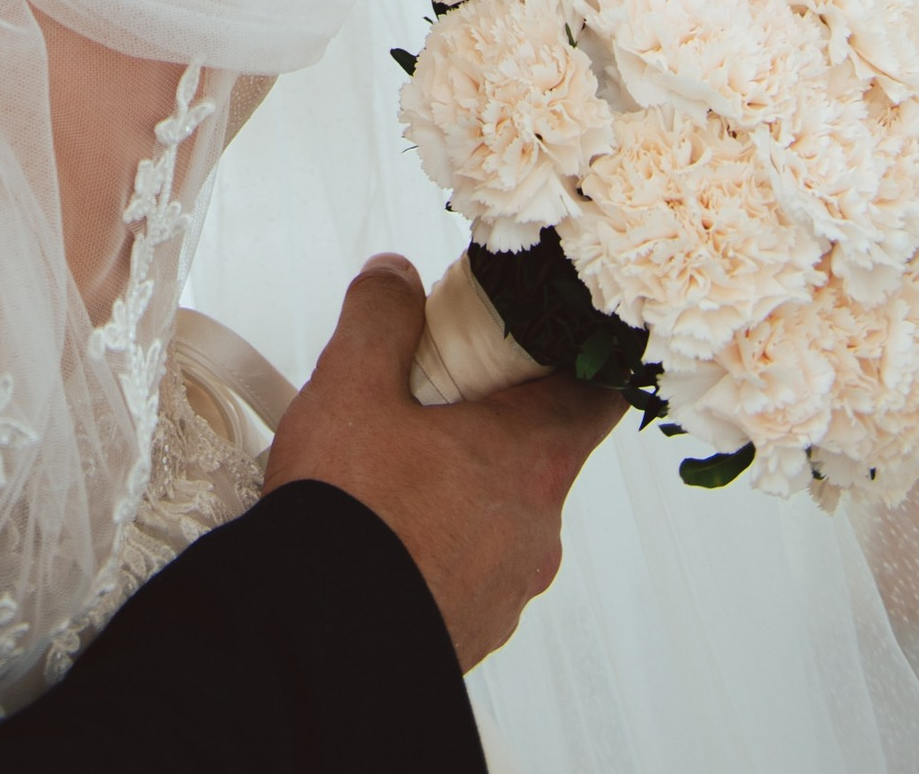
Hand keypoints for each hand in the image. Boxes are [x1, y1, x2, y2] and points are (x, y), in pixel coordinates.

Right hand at [263, 258, 620, 670]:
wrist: (322, 638)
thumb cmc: (351, 513)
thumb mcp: (353, 382)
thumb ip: (383, 315)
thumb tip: (398, 278)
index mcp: (529, 458)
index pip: (596, 394)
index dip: (570, 356)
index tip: (531, 336)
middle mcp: (537, 528)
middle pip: (543, 451)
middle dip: (494, 417)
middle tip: (433, 393)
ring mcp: (510, 587)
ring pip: (506, 513)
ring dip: (466, 483)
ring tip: (394, 464)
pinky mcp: (474, 628)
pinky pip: (474, 566)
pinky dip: (444, 538)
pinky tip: (388, 524)